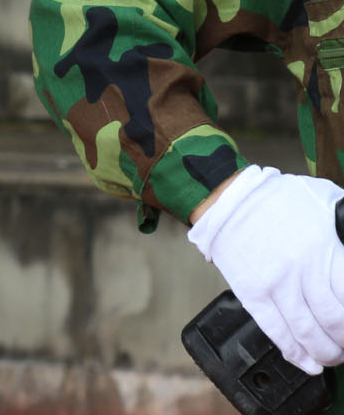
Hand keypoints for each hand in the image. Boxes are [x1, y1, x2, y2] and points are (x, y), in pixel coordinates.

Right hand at [189, 163, 343, 373]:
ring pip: (309, 334)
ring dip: (326, 352)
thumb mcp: (324, 202)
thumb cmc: (276, 199)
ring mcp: (276, 285)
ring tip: (332, 356)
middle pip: (336, 321)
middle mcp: (303, 271)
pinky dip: (295, 354)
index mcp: (325, 248)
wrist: (227, 199)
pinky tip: (307, 362)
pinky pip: (278, 332)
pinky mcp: (253, 294)